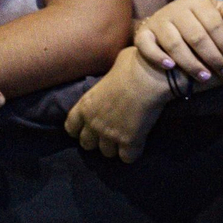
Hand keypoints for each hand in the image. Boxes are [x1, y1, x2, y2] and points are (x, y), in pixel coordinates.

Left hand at [64, 47, 171, 162]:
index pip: (71, 127)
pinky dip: (132, 153)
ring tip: (126, 138)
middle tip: (111, 132)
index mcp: (86, 104)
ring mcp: (110, 134)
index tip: (90, 126)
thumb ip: (108, 80)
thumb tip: (117, 75)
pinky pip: (127, 158)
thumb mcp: (113, 67)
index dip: (79, 129)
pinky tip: (138, 144)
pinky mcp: (129, 141)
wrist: (151, 76)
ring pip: (106, 152)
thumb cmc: (134, 64)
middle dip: (97, 140)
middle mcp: (93, 123)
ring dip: (115, 147)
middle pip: (86, 144)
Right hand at [135, 0, 222, 82]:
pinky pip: (147, 46)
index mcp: (196, 2)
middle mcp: (175, 9)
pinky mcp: (142, 33)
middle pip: (197, 37)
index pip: (214, 24)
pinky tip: (171, 68)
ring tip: (205, 77)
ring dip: (191, 64)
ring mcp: (158, 21)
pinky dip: (158, 57)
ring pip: (175, 45)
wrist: (170, 22)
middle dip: (213, 58)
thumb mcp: (216, 12)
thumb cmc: (201, 20)